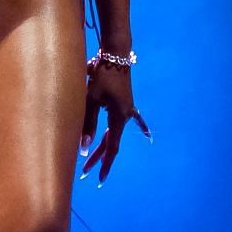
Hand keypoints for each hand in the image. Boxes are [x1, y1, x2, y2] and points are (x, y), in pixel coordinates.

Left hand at [79, 58, 147, 183]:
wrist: (116, 53)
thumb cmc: (102, 74)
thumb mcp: (91, 98)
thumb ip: (88, 123)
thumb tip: (83, 148)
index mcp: (119, 118)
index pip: (112, 147)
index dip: (104, 163)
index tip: (99, 178)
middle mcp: (125, 116)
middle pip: (111, 141)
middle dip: (98, 157)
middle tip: (86, 172)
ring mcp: (125, 109)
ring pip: (113, 132)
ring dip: (102, 146)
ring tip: (92, 160)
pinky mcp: (123, 102)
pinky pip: (126, 120)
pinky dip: (134, 128)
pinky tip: (148, 136)